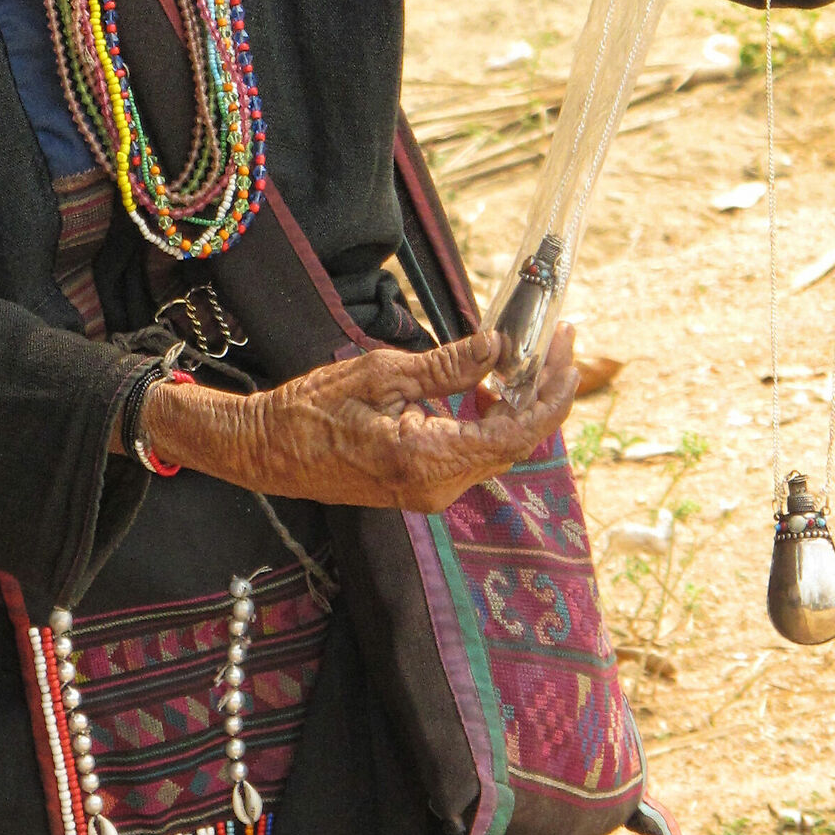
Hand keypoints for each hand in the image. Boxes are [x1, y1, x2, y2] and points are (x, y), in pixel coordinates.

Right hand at [139, 325, 580, 512]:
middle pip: (516, 442)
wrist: (269, 450)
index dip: (550, 392)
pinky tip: (492, 384)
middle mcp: (439, 486)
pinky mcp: (424, 485)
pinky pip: (474, 451)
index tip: (565, 350)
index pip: (516, 433)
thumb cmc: (312, 408)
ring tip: (534, 355)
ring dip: (520, 403)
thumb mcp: (382, 372)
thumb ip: (447, 364)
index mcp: (429, 459)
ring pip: (498, 447)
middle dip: (543, 392)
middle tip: (560, 343)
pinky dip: (492, 418)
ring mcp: (432, 491)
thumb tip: (498, 346)